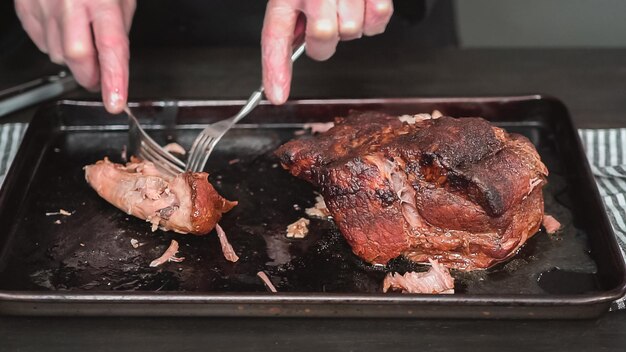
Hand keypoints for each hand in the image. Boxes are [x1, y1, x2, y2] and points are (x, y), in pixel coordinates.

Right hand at [14, 0, 135, 113]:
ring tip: (82, 40)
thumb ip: (118, 27)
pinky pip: (40, 41)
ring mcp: (42, 4)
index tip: (115, 102)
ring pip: (56, 53)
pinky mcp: (24, 7)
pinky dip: (54, 45)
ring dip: (73, 59)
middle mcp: (68, 1)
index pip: (110, 46)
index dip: (114, 78)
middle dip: (90, 76)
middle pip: (76, 56)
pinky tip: (63, 30)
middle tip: (100, 79)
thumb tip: (114, 61)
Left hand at [261, 0, 392, 104]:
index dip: (275, 70)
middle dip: (326, 42)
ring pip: (351, 32)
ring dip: (352, 24)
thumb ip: (294, 15)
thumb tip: (298, 45)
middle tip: (327, 21)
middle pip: (322, 40)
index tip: (276, 96)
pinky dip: (375, 16)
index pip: (275, 36)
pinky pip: (378, 20)